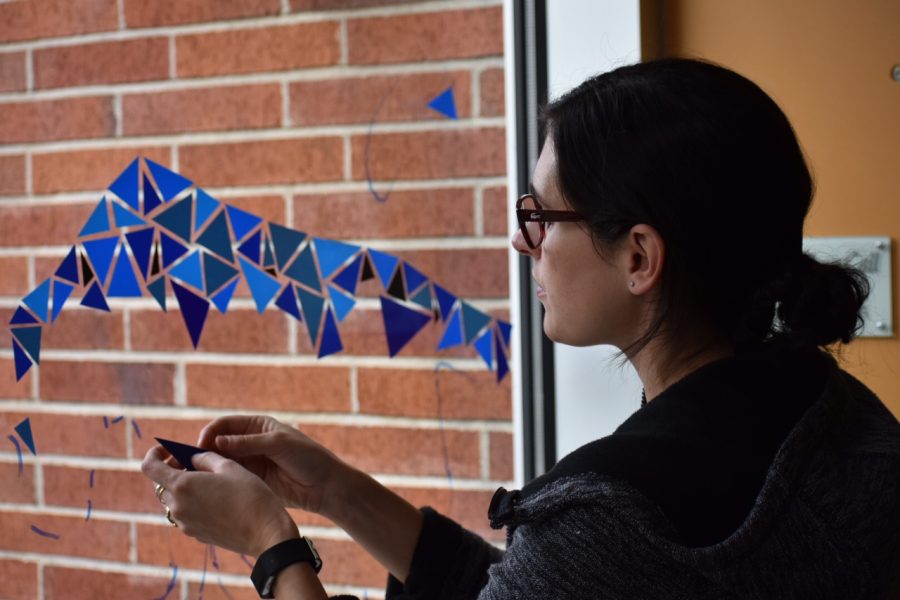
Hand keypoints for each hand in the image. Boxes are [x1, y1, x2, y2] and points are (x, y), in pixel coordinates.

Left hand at [142, 446, 298, 557]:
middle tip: (194, 462)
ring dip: (184, 488)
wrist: (265, 532)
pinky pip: (186, 514)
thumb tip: (192, 458)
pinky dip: (193, 502)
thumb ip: (205, 458)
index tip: (167, 450)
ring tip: (209, 481)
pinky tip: (216, 499)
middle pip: (162, 484)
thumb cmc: (250, 495)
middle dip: (173, 470)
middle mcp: (178, 507)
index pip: (149, 467)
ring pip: (174, 500)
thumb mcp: (229, 466)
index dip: (154, 454)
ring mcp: (185, 523)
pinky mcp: (196, 534)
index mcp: (182, 486)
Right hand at [196, 415, 351, 518]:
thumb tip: (217, 441)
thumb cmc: (307, 457)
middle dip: (202, 452)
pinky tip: (207, 489)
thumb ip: (248, 443)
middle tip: (187, 464)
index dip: (209, 433)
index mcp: (257, 426)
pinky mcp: (251, 481)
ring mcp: (250, 462)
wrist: (325, 485)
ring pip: (220, 463)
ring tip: (193, 478)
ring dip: (206, 468)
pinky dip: (217, 482)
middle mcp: (249, 442)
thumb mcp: (279, 444)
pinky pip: (229, 478)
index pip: (225, 425)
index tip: (199, 446)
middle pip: (218, 444)